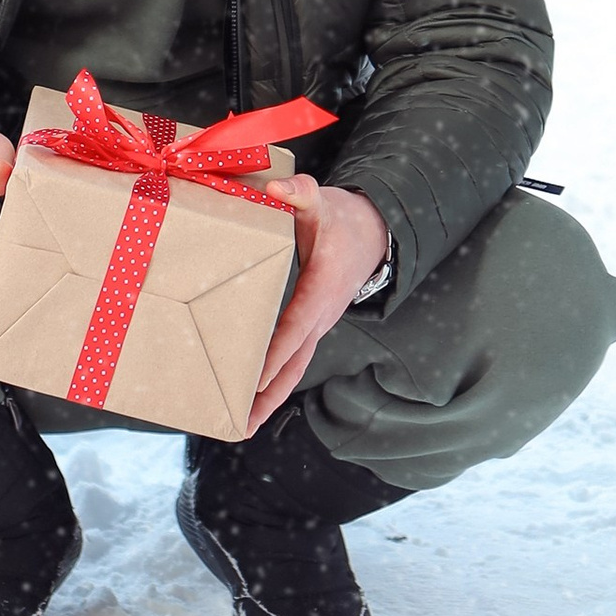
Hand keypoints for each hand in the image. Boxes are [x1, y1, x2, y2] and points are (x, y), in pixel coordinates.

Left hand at [248, 172, 389, 434]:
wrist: (375, 234)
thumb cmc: (343, 219)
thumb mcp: (322, 201)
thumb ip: (300, 193)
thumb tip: (276, 189)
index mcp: (320, 291)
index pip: (293, 328)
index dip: (273, 355)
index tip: (253, 381)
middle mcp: (320, 316)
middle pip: (293, 366)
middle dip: (267, 397)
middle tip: (240, 426)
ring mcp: (317, 325)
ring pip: (293, 369)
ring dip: (268, 398)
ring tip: (239, 425)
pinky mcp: (312, 325)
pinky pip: (292, 358)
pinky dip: (273, 380)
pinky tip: (250, 394)